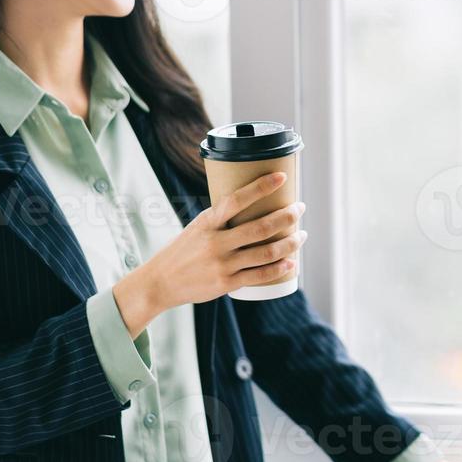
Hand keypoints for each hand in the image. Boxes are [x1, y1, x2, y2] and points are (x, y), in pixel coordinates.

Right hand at [113, 171, 305, 336]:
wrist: (159, 283)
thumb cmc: (184, 250)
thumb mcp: (198, 227)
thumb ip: (222, 219)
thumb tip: (254, 204)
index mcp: (207, 223)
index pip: (236, 200)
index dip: (261, 187)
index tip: (282, 177)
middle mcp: (215, 243)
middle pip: (260, 228)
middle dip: (287, 216)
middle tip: (300, 208)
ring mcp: (222, 265)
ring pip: (266, 252)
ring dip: (290, 243)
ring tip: (301, 235)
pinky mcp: (226, 284)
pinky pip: (259, 276)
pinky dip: (279, 268)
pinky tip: (292, 262)